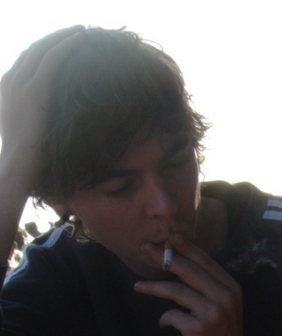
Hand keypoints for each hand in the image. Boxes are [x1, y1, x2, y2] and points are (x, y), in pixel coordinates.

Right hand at [0, 27, 83, 199]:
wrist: (16, 166)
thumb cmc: (27, 157)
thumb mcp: (28, 131)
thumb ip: (36, 117)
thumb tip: (52, 121)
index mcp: (7, 87)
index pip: (26, 60)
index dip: (44, 50)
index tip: (60, 45)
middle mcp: (11, 80)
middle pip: (34, 49)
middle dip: (55, 37)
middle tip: (75, 31)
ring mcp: (21, 83)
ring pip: (43, 49)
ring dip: (63, 36)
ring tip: (80, 30)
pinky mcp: (34, 90)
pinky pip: (52, 59)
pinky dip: (66, 45)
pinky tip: (79, 39)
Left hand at [134, 233, 263, 335]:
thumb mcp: (225, 308)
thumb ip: (210, 289)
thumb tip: (182, 268)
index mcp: (231, 289)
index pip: (205, 261)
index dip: (185, 247)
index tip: (168, 237)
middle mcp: (224, 297)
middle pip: (188, 270)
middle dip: (163, 257)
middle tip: (145, 249)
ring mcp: (212, 313)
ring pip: (175, 290)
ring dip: (153, 288)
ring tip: (139, 287)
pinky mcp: (198, 329)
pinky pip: (171, 316)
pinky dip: (164, 319)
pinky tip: (164, 324)